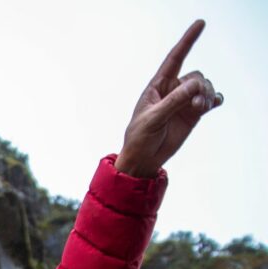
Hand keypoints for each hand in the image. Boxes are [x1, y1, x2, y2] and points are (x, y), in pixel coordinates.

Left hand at [115, 20, 223, 177]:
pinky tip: (214, 103)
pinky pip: (210, 100)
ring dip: (207, 95)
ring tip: (199, 108)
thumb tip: (195, 85)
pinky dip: (215, 99)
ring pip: (205, 87)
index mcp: (157, 86)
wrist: (144, 158)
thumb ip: (173, 102)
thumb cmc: (140, 137)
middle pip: (196, 76)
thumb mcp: (153, 118)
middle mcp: (172, 90)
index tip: (200, 23)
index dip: (187, 41)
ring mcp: (183, 101)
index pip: (174, 59)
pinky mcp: (192, 113)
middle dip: (200, 86)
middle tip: (195, 103)